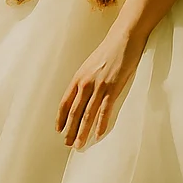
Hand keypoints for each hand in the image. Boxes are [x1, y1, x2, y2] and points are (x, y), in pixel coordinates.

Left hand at [56, 23, 146, 148]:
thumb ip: (86, 79)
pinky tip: (97, 135)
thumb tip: (82, 94)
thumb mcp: (91, 65)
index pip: (65, 102)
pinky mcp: (112, 88)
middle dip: (70, 130)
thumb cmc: (109, 50)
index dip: (61, 118)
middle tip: (67, 144)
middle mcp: (85, 83)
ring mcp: (98, 86)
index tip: (59, 130)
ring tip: (79, 145)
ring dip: (82, 132)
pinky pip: (104, 110)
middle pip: (74, 112)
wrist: (124, 38)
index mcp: (78, 77)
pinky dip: (100, 124)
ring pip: (87, 114)